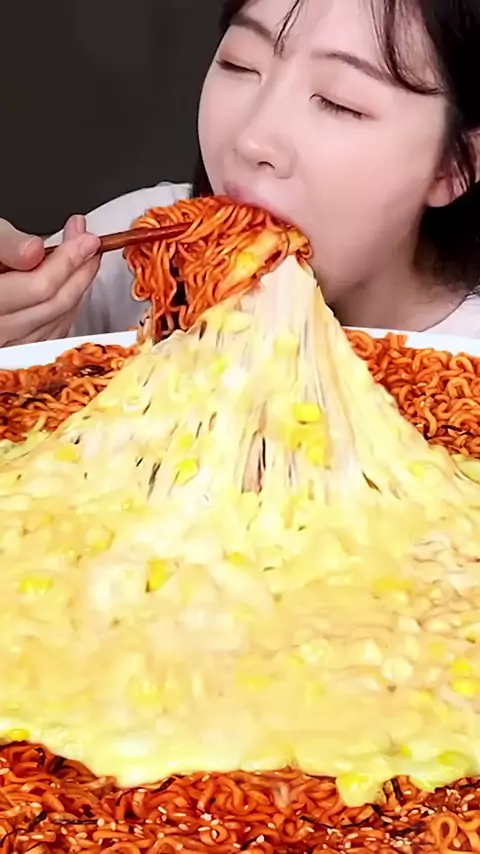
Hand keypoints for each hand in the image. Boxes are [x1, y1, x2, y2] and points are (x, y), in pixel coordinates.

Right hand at [0, 214, 100, 345]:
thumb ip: (4, 244)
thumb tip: (33, 251)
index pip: (38, 288)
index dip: (68, 262)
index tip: (87, 240)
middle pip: (50, 307)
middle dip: (78, 273)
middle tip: (90, 246)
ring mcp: (4, 345)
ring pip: (53, 324)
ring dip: (76, 291)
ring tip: (84, 260)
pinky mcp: (13, 351)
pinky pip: (47, 336)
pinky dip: (64, 311)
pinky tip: (70, 288)